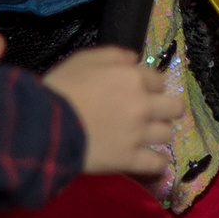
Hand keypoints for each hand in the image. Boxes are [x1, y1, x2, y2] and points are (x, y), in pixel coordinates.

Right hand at [43, 45, 182, 177]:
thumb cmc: (61, 88)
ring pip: (167, 134)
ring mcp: (137, 133)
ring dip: (160, 133)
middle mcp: (142, 105)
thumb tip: (135, 59)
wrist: (44, 125)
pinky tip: (155, 160)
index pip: (159, 80)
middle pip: (174, 107)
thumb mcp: (84, 59)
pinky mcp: (129, 159)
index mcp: (133, 78)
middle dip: (167, 109)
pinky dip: (158, 162)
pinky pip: (156, 163)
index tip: (142, 92)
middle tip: (154, 114)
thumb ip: (114, 54)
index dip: (151, 86)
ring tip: (149, 136)